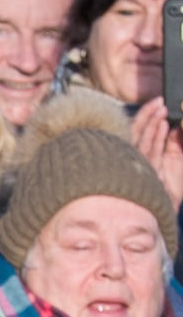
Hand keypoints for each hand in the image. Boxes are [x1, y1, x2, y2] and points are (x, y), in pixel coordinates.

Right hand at [131, 96, 182, 211]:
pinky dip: (156, 136)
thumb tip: (174, 129)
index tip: (158, 104)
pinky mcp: (147, 172)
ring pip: (143, 139)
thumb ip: (175, 146)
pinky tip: (163, 126)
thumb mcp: (177, 163)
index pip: (143, 133)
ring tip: (161, 109)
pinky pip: (150, 150)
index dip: (148, 117)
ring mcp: (142, 166)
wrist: (167, 214)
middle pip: (139, 133)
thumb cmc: (171, 194)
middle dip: (148, 116)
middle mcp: (140, 161)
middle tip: (159, 101)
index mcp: (146, 159)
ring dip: (152, 122)